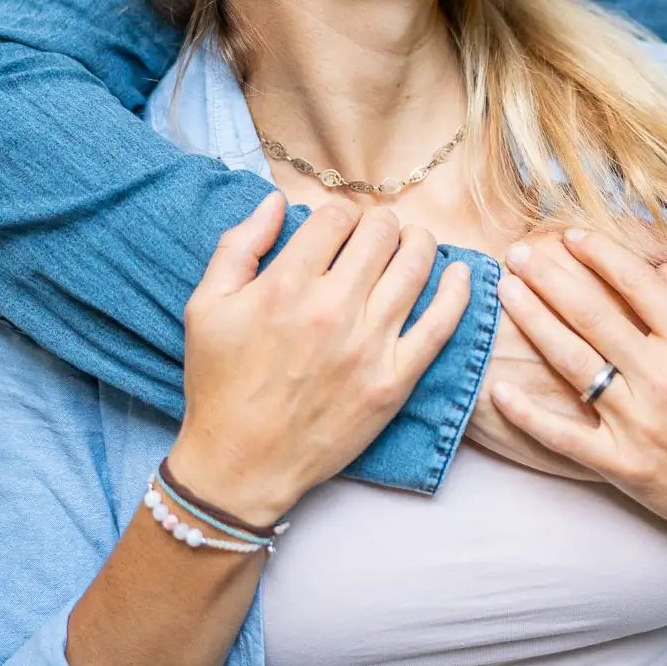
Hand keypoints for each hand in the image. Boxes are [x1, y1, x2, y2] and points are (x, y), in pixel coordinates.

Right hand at [169, 192, 470, 523]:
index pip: (336, 217)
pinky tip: (459, 273)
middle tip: (376, 232)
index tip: (339, 225)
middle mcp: (333, 310)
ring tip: (413, 241)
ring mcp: (369, 347)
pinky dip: (457, 292)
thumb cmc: (220, 384)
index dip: (341, 212)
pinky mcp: (393, 382)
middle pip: (381, 234)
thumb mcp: (206, 305)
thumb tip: (277, 200)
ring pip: (415, 267)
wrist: (239, 465)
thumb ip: (240, 244)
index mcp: (286, 285)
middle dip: (380, 222)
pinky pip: (440, 326)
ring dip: (418, 242)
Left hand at [465, 217, 666, 480]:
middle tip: (516, 252)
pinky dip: (528, 415)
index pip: (636, 282)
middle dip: (549, 275)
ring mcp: (639, 423)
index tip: (570, 235)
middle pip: (592, 312)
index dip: (599, 252)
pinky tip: (499, 390)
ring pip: (572, 360)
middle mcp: (663, 377)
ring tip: (506, 292)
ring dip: (533, 321)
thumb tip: (664, 271)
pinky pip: (565, 436)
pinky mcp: (624, 466)